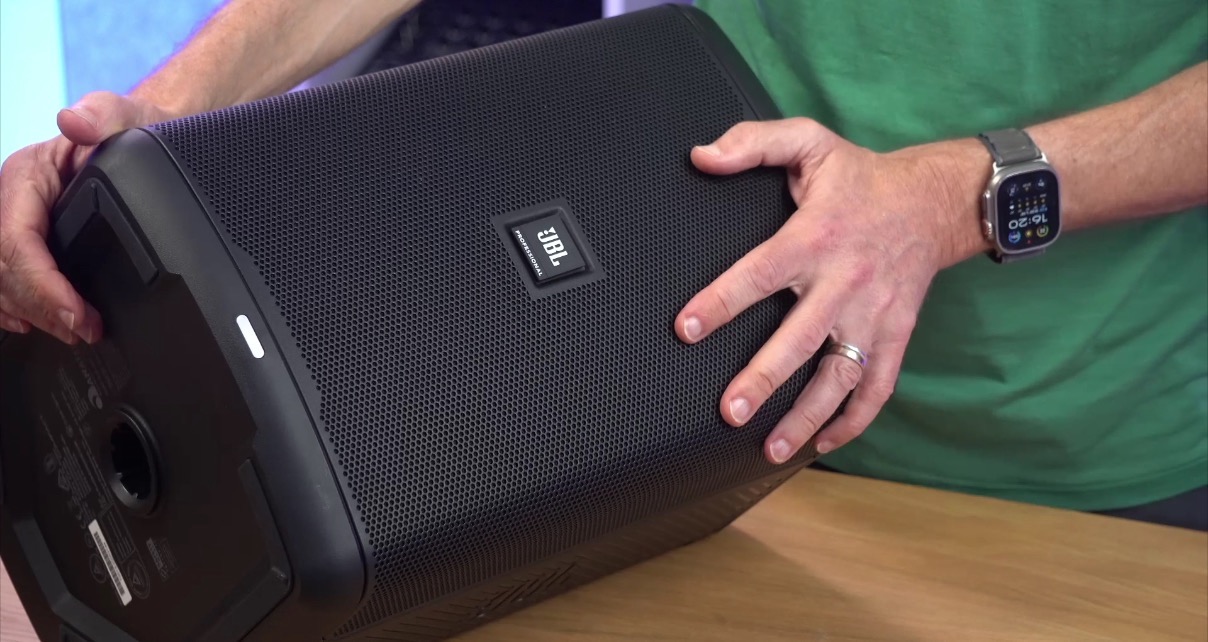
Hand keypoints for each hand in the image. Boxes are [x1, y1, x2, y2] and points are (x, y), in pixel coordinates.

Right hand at [0, 92, 171, 343]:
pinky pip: (6, 279)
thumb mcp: (126, 117)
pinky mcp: (30, 242)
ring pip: (1, 279)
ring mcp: (19, 223)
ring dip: (33, 313)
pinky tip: (38, 322)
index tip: (76, 313)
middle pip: (3, 267)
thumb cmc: (132, 129)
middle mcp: (14, 202)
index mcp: (27, 175)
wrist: (142, 138)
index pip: (15, 238)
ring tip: (76, 332)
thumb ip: (104, 116)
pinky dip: (20, 307)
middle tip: (84, 330)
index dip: (41, 283)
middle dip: (40, 307)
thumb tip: (74, 122)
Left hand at [676, 118, 982, 463]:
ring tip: (771, 449)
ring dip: (807, 416)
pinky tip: (824, 444)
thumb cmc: (860, 178)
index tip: (688, 328)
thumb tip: (702, 156)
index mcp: (814, 237)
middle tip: (730, 412)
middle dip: (765, 378)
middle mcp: (844, 283)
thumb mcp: (809, 142)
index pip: (760, 273)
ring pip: (840, 375)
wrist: (935, 201)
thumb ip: (753, 143)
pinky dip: (854, 421)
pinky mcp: (896, 336)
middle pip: (799, 339)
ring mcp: (873, 316)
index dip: (723, 300)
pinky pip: (878, 387)